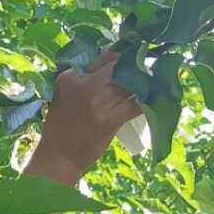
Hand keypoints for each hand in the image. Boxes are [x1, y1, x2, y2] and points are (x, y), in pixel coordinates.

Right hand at [26, 51, 141, 186]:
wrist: (58, 157)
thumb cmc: (59, 128)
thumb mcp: (60, 95)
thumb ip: (75, 79)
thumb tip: (99, 64)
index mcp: (71, 77)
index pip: (103, 56)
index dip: (121, 56)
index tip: (130, 59)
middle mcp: (84, 86)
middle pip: (118, 66)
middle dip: (135, 65)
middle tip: (147, 67)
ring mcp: (97, 103)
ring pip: (129, 84)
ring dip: (145, 82)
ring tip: (155, 81)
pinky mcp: (108, 120)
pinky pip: (134, 106)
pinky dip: (146, 103)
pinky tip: (153, 101)